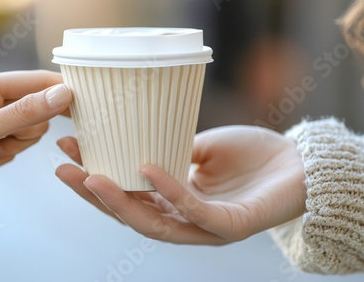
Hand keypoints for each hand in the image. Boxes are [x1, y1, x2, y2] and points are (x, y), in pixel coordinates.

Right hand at [56, 126, 305, 244]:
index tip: (67, 151)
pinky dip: (168, 190)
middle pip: (129, 215)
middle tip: (61, 168)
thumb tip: (136, 136)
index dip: (94, 180)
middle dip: (92, 194)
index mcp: (173, 203)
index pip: (126, 197)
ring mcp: (204, 228)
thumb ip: (172, 150)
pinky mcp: (229, 226)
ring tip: (89, 175)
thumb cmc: (252, 156)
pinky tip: (146, 168)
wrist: (301, 163)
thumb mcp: (202, 148)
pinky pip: (193, 211)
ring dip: (118, 200)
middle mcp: (183, 221)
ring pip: (152, 223)